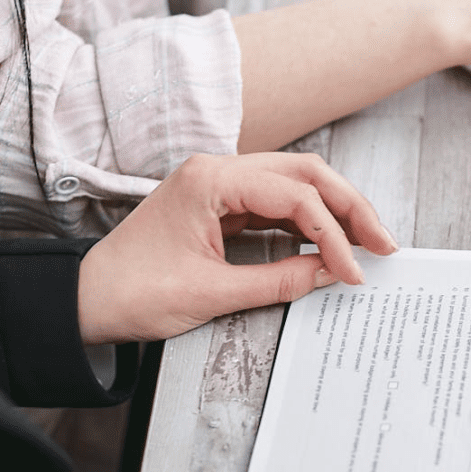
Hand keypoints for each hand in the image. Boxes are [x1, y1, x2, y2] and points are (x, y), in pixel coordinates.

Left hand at [77, 153, 397, 344]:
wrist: (86, 300)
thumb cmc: (132, 292)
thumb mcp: (211, 293)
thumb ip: (280, 280)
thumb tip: (332, 273)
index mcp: (212, 180)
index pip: (296, 197)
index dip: (334, 234)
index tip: (354, 270)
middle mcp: (220, 170)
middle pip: (306, 174)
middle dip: (350, 207)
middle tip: (383, 242)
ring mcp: (223, 184)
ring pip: (298, 184)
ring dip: (336, 211)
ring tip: (369, 241)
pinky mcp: (225, 203)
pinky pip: (281, 204)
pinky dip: (312, 222)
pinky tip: (333, 242)